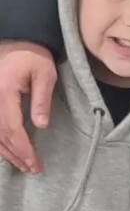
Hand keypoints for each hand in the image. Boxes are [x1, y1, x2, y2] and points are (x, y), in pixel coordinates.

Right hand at [0, 40, 57, 172]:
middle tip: (32, 168)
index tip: (35, 163)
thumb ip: (41, 100)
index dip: (23, 148)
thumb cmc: (33, 56)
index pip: (12, 128)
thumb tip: (41, 126)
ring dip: (7, 152)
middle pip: (0, 136)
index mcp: (4, 92)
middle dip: (16, 154)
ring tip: (23, 165)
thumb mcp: (45, 74)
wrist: (17, 42)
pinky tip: (9, 151)